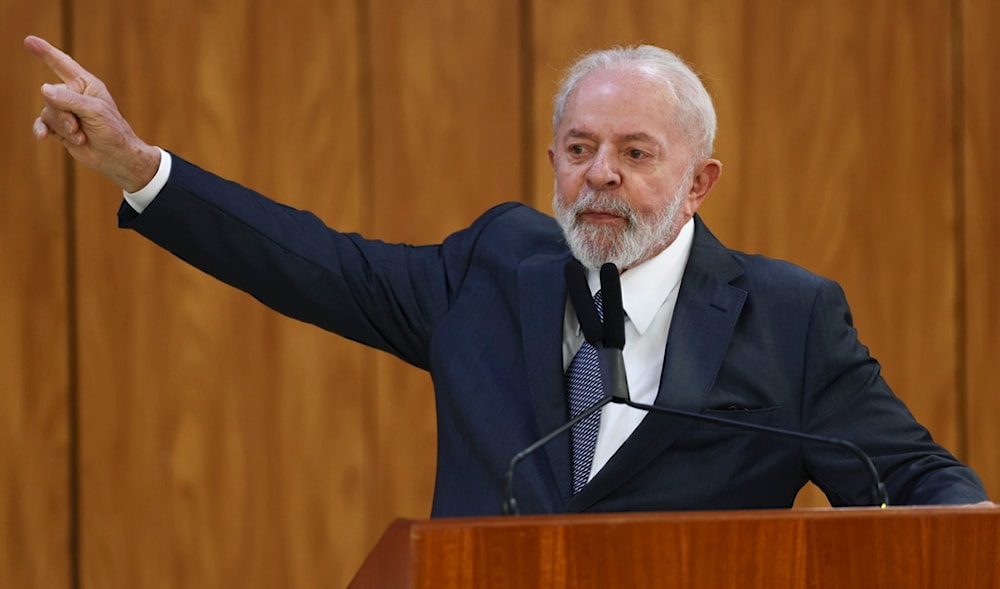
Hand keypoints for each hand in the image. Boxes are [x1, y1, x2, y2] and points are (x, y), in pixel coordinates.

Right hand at [24, 35, 159, 191]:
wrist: (116, 158)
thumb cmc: (113, 132)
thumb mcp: (95, 112)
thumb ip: (69, 100)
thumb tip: (44, 89)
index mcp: (86, 84)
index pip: (62, 64)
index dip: (46, 52)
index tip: (29, 41)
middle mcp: (74, 95)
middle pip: (51, 95)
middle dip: (63, 113)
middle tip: (79, 127)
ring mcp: (66, 112)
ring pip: (47, 111)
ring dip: (62, 126)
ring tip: (80, 136)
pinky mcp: (60, 127)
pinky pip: (42, 124)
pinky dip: (41, 130)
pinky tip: (42, 136)